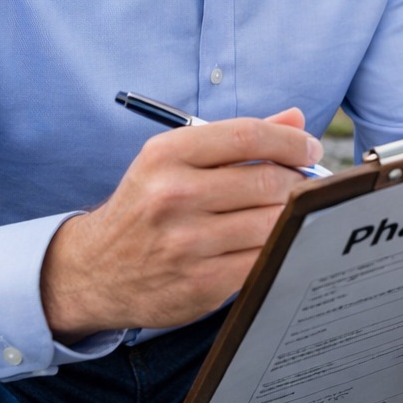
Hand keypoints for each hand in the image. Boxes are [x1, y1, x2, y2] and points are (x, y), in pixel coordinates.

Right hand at [40, 108, 321, 340]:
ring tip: (290, 213)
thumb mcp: (174, 163)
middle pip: (268, 180)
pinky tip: (276, 242)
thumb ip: (236, 141)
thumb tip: (296, 119)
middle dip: (298, 182)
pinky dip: (278, 248)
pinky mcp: (201, 283)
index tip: (310, 149)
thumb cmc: (146, 208)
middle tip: (305, 185)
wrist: (92, 272)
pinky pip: (263, 259)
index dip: (291, 142)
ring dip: (292, 216)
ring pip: (271, 222)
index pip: (248, 136)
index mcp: (166, 155)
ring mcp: (186, 243)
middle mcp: (173, 195)